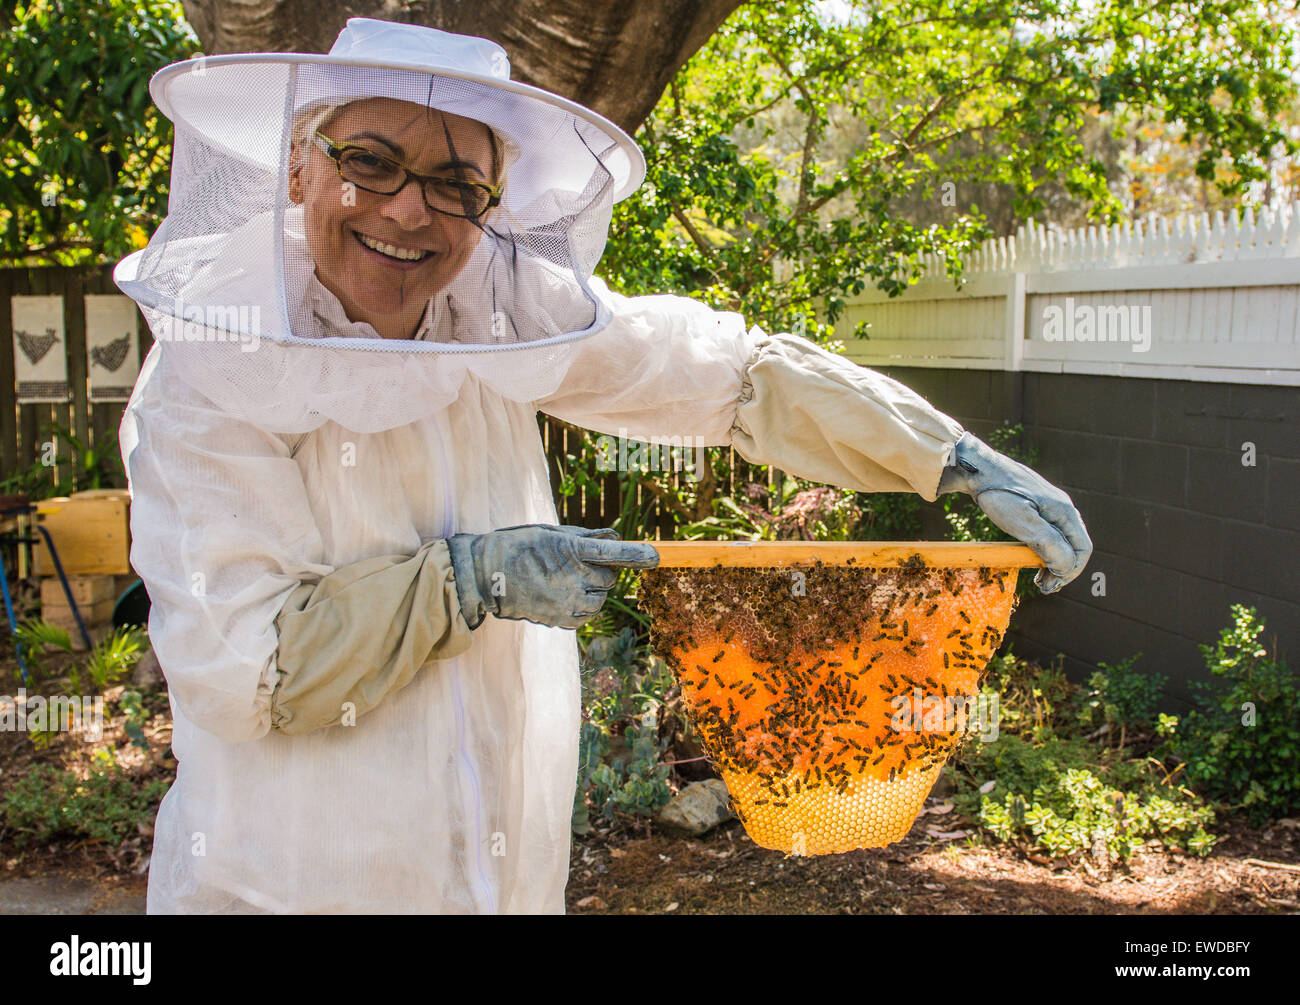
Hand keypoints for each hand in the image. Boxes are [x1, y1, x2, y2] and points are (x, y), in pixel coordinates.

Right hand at [447, 524, 659, 628]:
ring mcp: (569, 603)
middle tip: (577, 564)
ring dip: (593, 590)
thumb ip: (587, 537)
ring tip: (566, 580)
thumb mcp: (552, 532)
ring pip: (601, 598)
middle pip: (610, 578)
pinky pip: (588, 614)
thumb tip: (615, 537)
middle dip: (602, 571)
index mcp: (571, 551)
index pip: (614, 553)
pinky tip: (561, 594)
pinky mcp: (563, 621)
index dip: (637, 555)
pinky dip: (582, 605)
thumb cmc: (520, 546)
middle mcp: (574, 579)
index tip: (655, 555)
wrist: (487, 577)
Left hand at [937, 432, 1091, 592]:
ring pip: (1061, 539)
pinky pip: (1048, 531)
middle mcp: (1062, 507)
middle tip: (1042, 587)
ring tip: (1037, 576)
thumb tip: (1067, 568)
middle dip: (1062, 569)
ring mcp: (1048, 505)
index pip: (1083, 549)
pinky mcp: (1034, 504)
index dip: (1070, 572)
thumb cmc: (999, 494)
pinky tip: (1029, 555)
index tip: (1049, 586)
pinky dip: (1043, 549)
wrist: (977, 468)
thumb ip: (1050, 545)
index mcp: (1065, 511)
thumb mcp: (1024, 523)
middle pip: (1074, 546)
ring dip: (1053, 561)